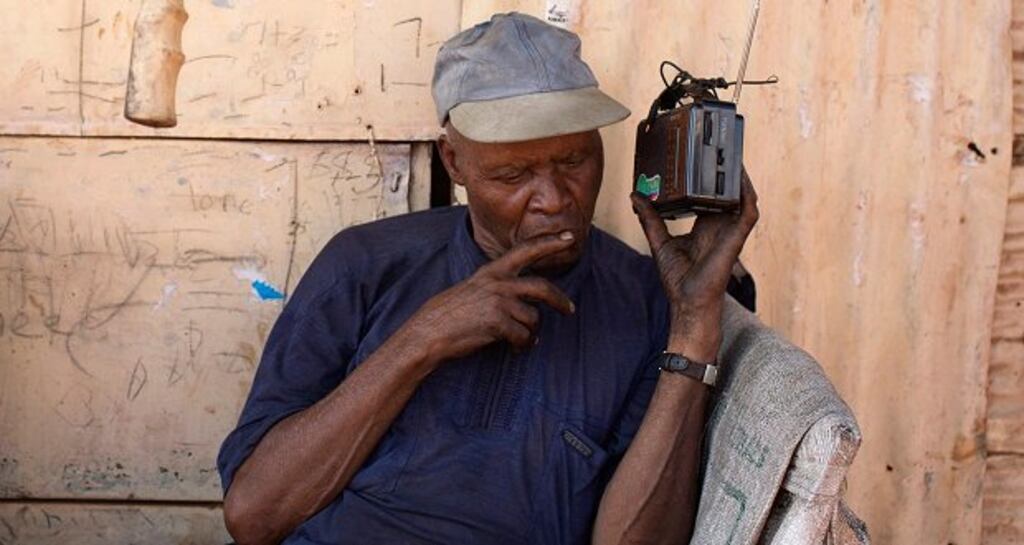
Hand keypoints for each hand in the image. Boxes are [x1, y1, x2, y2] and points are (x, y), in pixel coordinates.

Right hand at [403, 232, 576, 366]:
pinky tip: (515, 349)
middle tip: (569, 309)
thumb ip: (498, 289)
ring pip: (533, 319)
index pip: (526, 250)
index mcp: (492, 271)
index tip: (570, 236)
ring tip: (521, 341)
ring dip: (531, 334)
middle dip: (560, 300)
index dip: (549, 242)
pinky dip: (522, 346)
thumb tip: (524, 305)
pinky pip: (523, 337)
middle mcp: (498, 283)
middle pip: (542, 288)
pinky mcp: (497, 322)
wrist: (429, 332)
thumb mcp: (473, 289)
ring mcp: (498, 302)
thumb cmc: (449, 315)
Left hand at [630, 170, 758, 361]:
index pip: (708, 196)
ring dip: (738, 177)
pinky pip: (748, 211)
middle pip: (725, 192)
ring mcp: (730, 231)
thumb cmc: (678, 279)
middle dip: (724, 170)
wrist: (688, 301)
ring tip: (732, 153)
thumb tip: (635, 196)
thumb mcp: (659, 241)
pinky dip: (746, 194)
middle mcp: (720, 226)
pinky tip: (740, 178)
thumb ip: (649, 218)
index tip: (698, 158)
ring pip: (740, 197)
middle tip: (718, 145)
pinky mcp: (736, 238)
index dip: (706, 178)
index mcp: (705, 226)